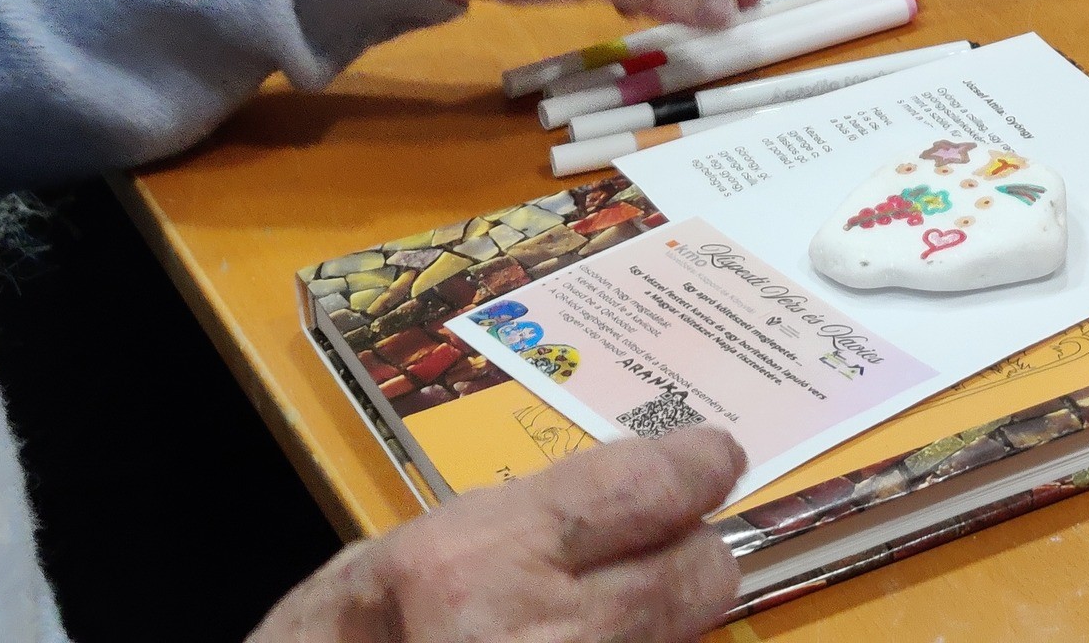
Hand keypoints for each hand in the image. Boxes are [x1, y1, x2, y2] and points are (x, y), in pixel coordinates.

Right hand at [248, 428, 744, 642]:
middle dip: (691, 555)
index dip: (700, 468)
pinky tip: (591, 637)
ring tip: (603, 611)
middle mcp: (537, 630)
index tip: (713, 462)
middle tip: (658, 552)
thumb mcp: (454, 534)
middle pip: (699, 570)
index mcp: (487, 554)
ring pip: (687, 631)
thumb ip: (561, 510)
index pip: (651, 489)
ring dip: (668, 617)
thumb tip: (669, 488)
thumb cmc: (375, 618)